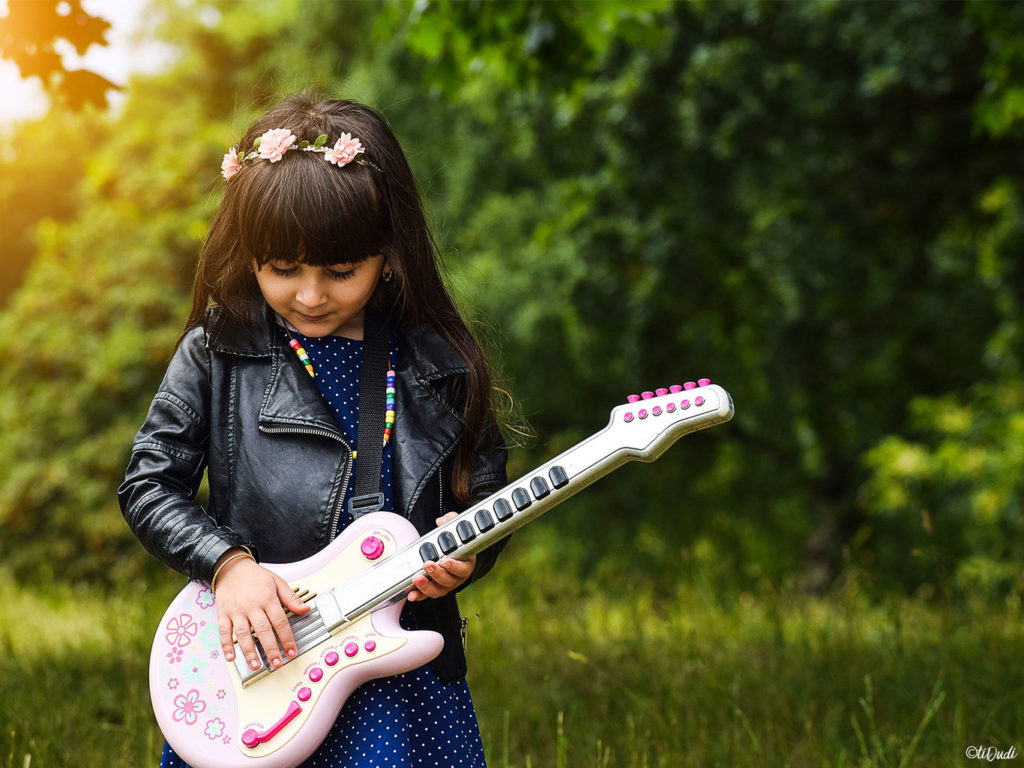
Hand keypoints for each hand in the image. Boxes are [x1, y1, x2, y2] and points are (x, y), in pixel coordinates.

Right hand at [213, 549, 310, 671]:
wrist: (232, 567)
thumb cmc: (256, 576)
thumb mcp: (277, 582)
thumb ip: (291, 598)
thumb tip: (305, 609)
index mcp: (267, 598)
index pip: (280, 622)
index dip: (287, 638)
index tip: (291, 652)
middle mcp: (252, 606)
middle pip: (263, 630)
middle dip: (271, 649)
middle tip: (277, 663)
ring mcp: (237, 611)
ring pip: (243, 634)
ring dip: (249, 652)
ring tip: (256, 665)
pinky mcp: (223, 614)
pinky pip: (224, 631)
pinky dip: (226, 645)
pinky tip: (231, 657)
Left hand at [408, 512, 476, 600]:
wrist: (457, 556)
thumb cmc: (457, 545)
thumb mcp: (457, 530)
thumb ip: (452, 521)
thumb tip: (441, 521)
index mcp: (466, 564)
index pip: (462, 568)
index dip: (454, 566)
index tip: (446, 561)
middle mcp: (457, 578)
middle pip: (448, 581)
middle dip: (436, 574)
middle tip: (427, 564)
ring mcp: (446, 585)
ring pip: (438, 590)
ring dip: (426, 586)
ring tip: (416, 579)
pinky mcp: (436, 589)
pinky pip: (427, 595)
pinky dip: (419, 595)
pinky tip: (412, 594)